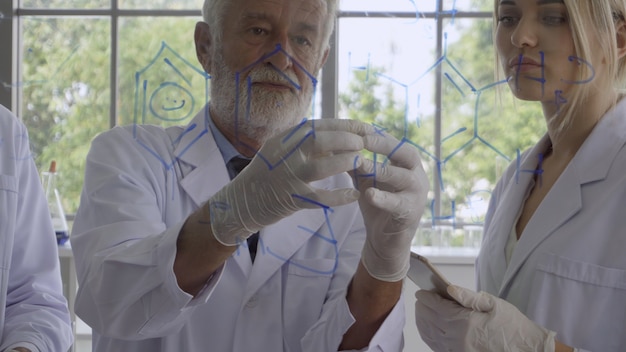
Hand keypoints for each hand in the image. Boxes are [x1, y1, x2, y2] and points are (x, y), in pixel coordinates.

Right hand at [209, 119, 373, 244]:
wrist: (240, 202)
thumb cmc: (266, 176)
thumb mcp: (280, 152)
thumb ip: (305, 145)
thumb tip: (338, 135)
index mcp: (282, 140)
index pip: (316, 126)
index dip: (343, 125)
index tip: (364, 127)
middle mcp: (283, 155)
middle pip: (319, 141)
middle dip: (346, 139)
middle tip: (364, 143)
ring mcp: (286, 178)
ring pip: (320, 167)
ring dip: (344, 163)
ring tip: (361, 162)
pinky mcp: (289, 199)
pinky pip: (319, 198)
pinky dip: (338, 196)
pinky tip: (354, 195)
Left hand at [353, 132, 428, 281]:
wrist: (387, 239)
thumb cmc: (378, 204)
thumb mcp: (366, 179)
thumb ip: (356, 163)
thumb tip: (334, 143)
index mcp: (407, 164)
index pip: (394, 142)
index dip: (376, 134)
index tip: (357, 127)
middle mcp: (416, 175)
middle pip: (405, 153)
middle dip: (384, 145)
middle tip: (363, 140)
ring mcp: (417, 194)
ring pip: (402, 177)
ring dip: (381, 169)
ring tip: (362, 164)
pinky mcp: (411, 212)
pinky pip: (397, 203)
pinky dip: (383, 198)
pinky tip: (369, 195)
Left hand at [415, 285, 555, 351]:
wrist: (525, 348)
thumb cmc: (511, 325)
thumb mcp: (493, 304)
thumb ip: (468, 296)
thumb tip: (449, 288)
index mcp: (466, 322)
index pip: (437, 307)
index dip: (427, 298)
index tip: (421, 292)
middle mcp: (458, 338)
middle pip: (430, 320)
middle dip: (423, 308)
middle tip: (421, 299)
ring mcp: (457, 350)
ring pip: (430, 334)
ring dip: (423, 321)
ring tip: (422, 310)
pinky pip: (437, 346)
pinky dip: (429, 335)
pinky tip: (428, 327)